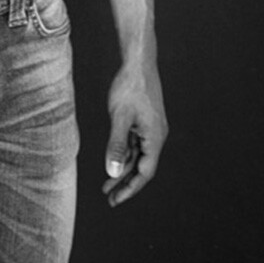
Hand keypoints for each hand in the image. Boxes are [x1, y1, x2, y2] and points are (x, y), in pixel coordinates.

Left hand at [103, 60, 166, 206]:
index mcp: (155, 137)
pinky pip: (135, 144)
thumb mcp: (119, 117)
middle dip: (126, 183)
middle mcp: (156, 136)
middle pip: (142, 167)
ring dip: (123, 169)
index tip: (116, 200)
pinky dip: (124, 153)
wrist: (138, 62)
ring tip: (107, 185)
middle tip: (110, 199)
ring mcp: (151, 128)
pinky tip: (113, 161)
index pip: (145, 172)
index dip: (130, 188)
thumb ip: (116, 145)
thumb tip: (112, 172)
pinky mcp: (145, 121)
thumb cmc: (130, 87)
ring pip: (138, 155)